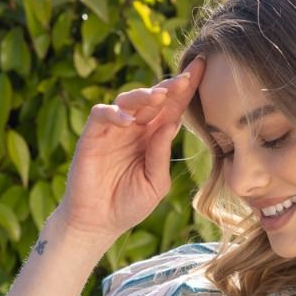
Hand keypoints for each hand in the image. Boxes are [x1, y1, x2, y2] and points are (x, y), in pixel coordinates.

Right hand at [55, 55, 206, 245]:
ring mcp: (113, 130)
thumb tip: (173, 123)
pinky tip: (129, 123)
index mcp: (154, 137)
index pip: (172, 109)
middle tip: (186, 77)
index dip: (185, 91)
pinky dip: (115, 114)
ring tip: (159, 97)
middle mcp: (135, 128)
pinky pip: (101, 115)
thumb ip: (162, 154)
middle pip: (153, 99)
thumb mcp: (155, 183)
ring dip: (143, 95)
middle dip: (169, 87)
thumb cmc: (129, 205)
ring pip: (127, 100)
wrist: (99, 223)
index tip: (202, 71)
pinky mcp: (92, 136)